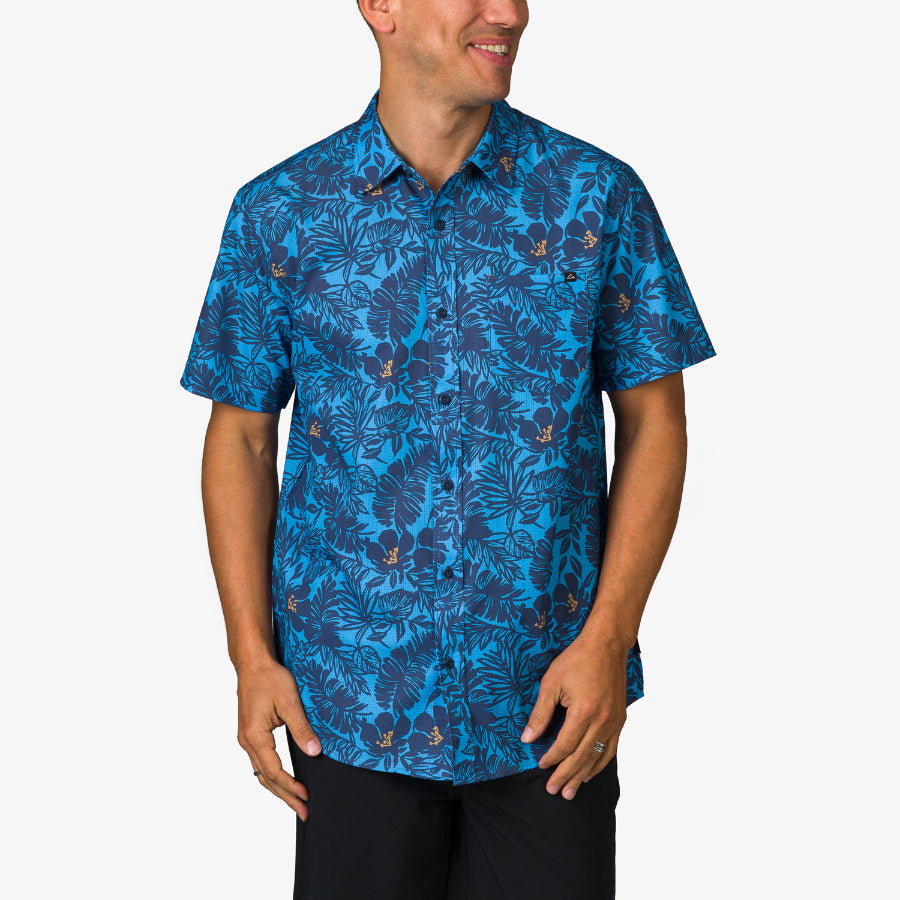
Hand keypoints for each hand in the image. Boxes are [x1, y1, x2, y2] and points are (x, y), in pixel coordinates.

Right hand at [236, 658, 321, 820]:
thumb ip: (302, 729)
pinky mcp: (250, 733)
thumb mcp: (290, 702)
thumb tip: (315, 752)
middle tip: (304, 812)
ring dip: (278, 788)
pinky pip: (260, 762)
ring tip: (295, 801)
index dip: (291, 787)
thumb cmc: (270, 678)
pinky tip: (282, 779)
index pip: (275, 772)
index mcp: (255, 737)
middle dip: (285, 796)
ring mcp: (246, 738)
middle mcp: (247, 742)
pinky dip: (272, 775)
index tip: (307, 797)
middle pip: (266, 778)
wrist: (252, 663)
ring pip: (261, 772)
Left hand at [520, 633, 628, 799]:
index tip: (541, 766)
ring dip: (583, 776)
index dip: (552, 758)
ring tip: (571, 792)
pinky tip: (590, 773)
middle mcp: (602, 720)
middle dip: (566, 775)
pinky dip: (600, 764)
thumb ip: (540, 713)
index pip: (565, 745)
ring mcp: (614, 722)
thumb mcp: (551, 683)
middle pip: (582, 757)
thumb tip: (528, 738)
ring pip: (597, 757)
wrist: (606, 646)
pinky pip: (610, 749)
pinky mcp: (620, 720)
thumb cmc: (577, 660)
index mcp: (584, 711)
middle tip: (554, 791)